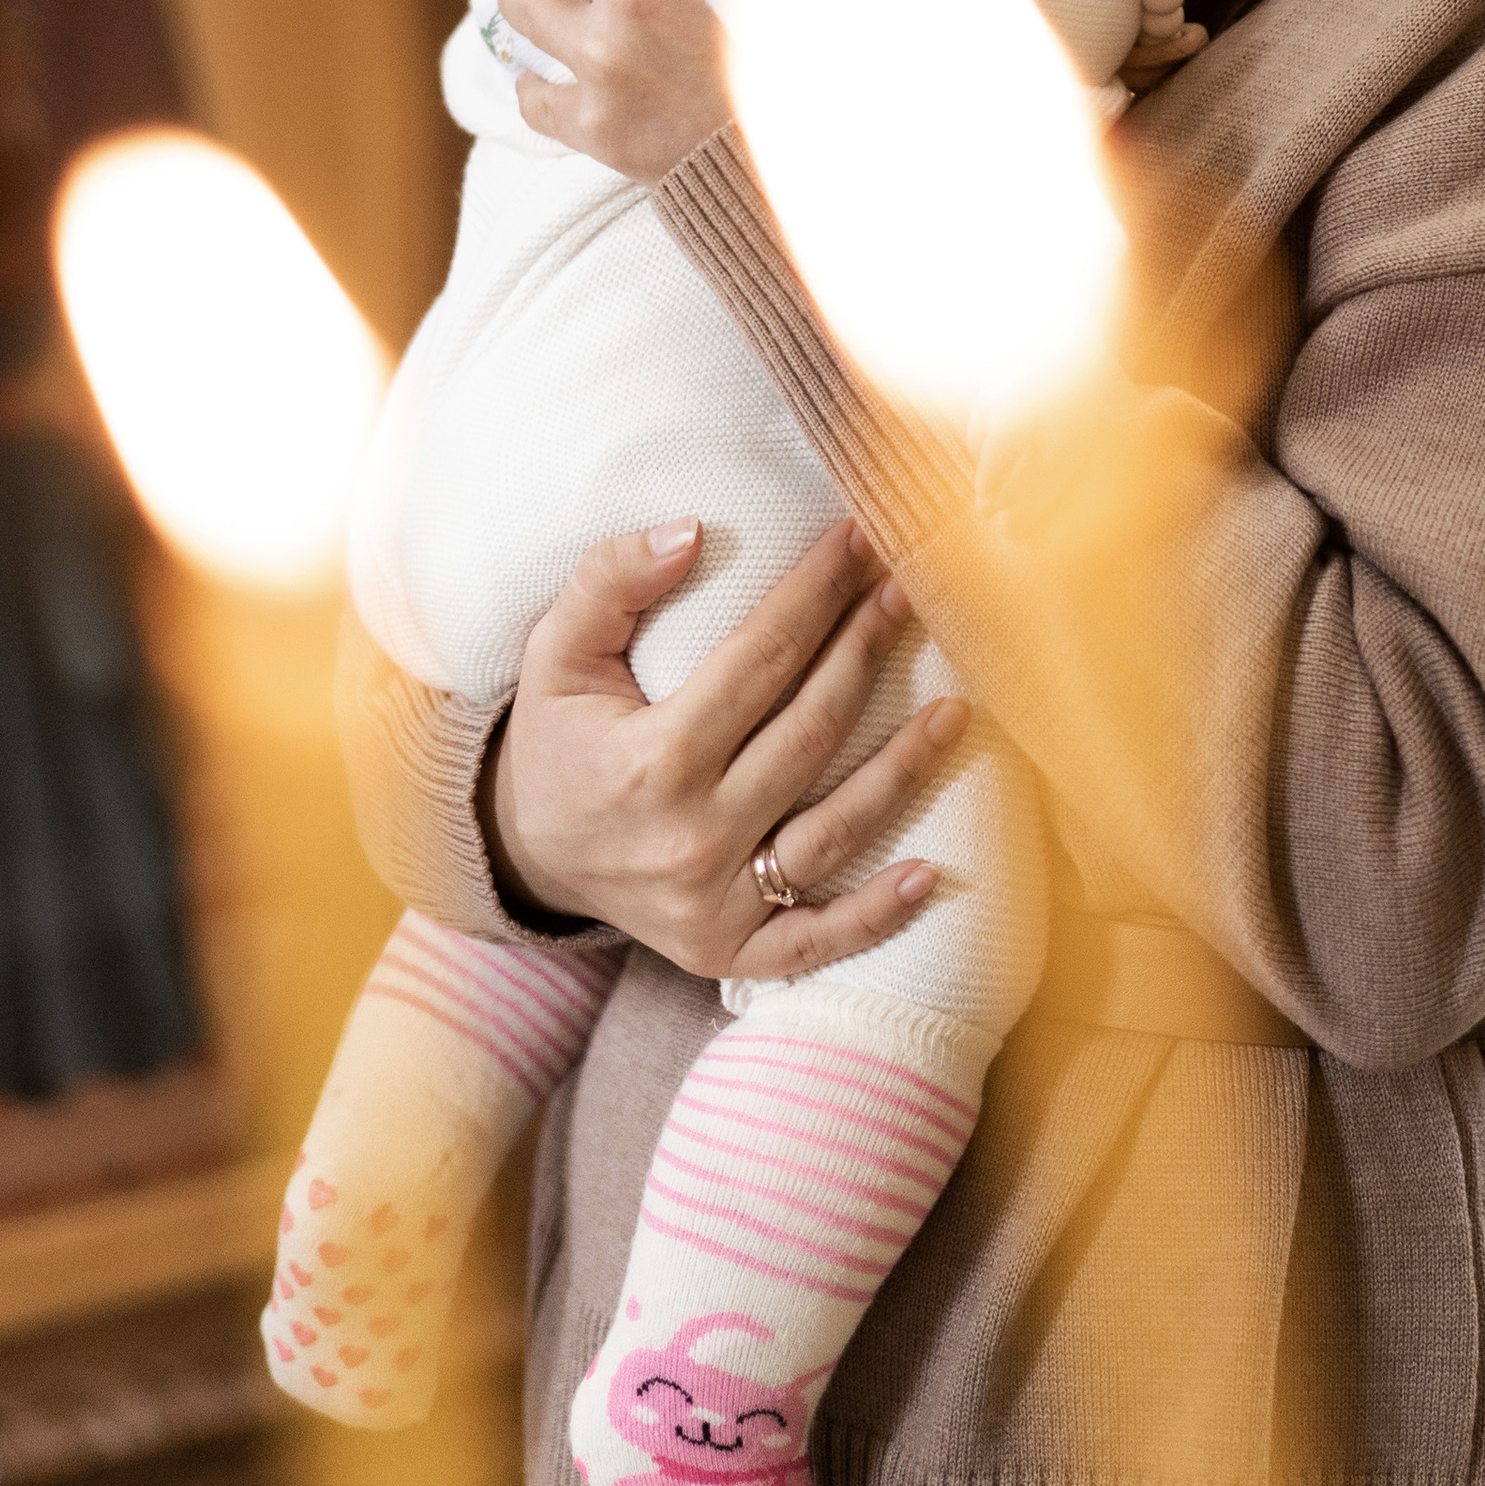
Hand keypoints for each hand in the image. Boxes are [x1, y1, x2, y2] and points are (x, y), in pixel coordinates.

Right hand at [485, 516, 963, 981]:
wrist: (531, 854)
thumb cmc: (557, 740)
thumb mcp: (555, 653)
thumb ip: (608, 580)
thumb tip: (692, 531)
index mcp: (650, 759)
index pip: (760, 658)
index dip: (815, 593)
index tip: (858, 538)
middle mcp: (689, 837)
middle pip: (809, 731)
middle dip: (866, 652)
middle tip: (909, 589)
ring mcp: (714, 904)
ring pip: (834, 829)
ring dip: (903, 768)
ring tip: (954, 708)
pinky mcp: (731, 954)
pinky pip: (817, 939)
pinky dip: (876, 914)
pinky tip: (929, 871)